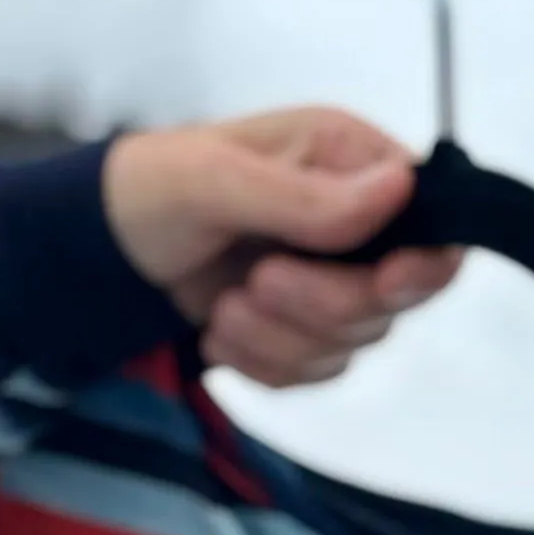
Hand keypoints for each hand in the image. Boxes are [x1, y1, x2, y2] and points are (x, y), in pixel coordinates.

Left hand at [102, 107, 463, 388]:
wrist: (99, 250)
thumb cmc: (151, 189)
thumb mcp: (214, 178)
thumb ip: (304, 195)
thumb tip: (399, 187)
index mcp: (350, 162)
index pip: (434, 221)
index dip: (420, 265)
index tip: (381, 282)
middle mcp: (357, 221)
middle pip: (394, 298)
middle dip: (321, 303)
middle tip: (256, 280)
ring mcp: (333, 279)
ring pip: (353, 343)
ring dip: (280, 337)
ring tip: (223, 304)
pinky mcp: (303, 330)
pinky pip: (314, 372)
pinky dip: (263, 364)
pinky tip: (219, 332)